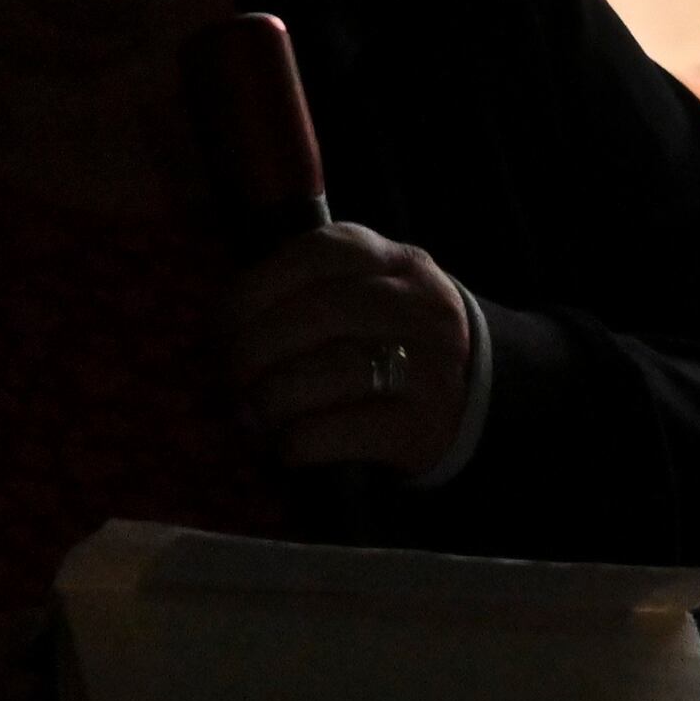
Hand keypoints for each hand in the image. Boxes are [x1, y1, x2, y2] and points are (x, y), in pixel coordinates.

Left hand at [229, 220, 477, 476]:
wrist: (478, 392)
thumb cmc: (392, 337)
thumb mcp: (370, 287)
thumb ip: (309, 286)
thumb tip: (221, 322)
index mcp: (392, 261)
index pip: (315, 255)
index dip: (254, 289)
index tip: (222, 324)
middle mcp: (416, 306)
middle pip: (319, 312)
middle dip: (255, 347)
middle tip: (229, 376)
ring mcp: (426, 366)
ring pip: (332, 370)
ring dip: (272, 397)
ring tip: (251, 414)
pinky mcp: (422, 425)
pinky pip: (344, 430)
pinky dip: (299, 440)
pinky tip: (286, 445)